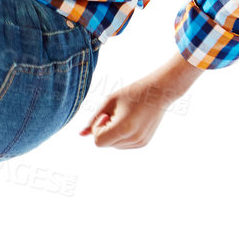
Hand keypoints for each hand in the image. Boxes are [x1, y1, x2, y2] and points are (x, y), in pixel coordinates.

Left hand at [80, 54, 199, 147]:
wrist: (158, 92)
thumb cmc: (131, 93)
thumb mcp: (109, 102)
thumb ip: (93, 119)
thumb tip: (80, 135)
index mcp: (123, 129)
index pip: (98, 141)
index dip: (97, 128)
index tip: (106, 115)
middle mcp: (133, 139)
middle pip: (105, 144)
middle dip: (104, 130)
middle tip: (115, 114)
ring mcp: (139, 143)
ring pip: (112, 145)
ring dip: (112, 133)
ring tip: (124, 116)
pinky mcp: (143, 143)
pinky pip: (122, 144)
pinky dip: (120, 135)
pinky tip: (129, 121)